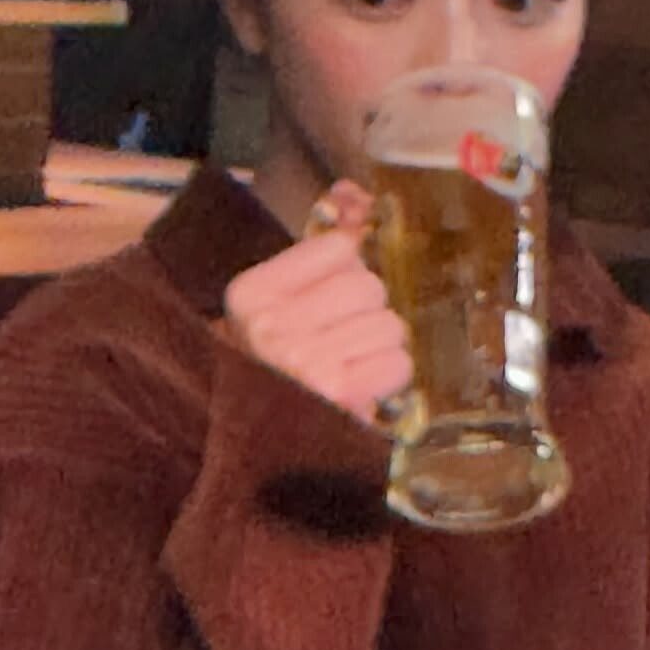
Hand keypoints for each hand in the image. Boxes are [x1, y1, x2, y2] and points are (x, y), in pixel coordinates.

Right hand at [223, 183, 410, 424]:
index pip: (338, 248)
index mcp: (251, 293)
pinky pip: (397, 362)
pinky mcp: (337, 391)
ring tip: (349, 369)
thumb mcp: (279, 309)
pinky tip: (360, 390)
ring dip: (380, 349)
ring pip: (390, 324)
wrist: (259, 453)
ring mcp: (304, 357)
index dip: (347, 275)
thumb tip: (355, 196)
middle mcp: (272, 323)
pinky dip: (388, 379)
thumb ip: (318, 255)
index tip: (328, 306)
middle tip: (340, 345)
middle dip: (366, 315)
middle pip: (368, 285)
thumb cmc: (276, 371)